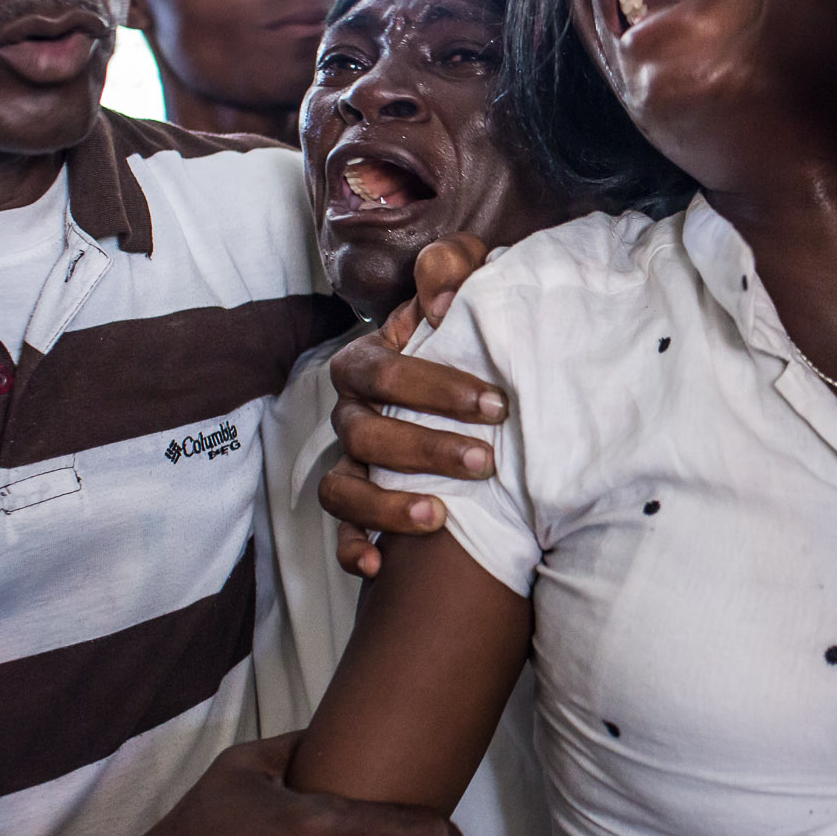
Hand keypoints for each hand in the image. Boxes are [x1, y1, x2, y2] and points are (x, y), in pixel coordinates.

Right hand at [321, 235, 501, 577]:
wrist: (466, 389)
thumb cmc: (466, 336)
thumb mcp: (466, 290)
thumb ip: (453, 269)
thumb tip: (443, 296)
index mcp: (369, 362)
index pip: (384, 372)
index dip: (436, 388)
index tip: (497, 404)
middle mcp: (351, 412)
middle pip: (366, 433)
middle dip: (426, 449)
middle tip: (487, 461)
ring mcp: (350, 461)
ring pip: (344, 485)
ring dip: (386, 504)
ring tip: (440, 517)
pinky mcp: (357, 504)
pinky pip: (339, 530)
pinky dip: (353, 548)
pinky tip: (379, 566)